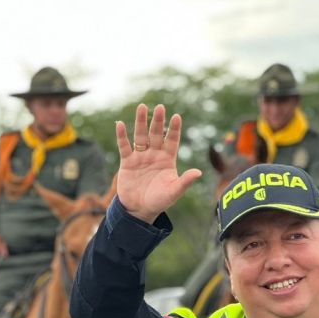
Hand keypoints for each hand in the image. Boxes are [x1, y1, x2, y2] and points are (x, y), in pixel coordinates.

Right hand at [115, 104, 201, 223]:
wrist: (139, 210)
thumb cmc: (159, 201)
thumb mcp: (173, 192)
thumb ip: (185, 182)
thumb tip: (198, 173)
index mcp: (168, 159)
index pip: (172, 140)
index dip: (174, 129)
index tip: (176, 116)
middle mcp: (154, 155)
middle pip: (156, 134)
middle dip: (158, 121)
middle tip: (160, 107)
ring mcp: (140, 157)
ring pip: (141, 136)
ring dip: (141, 122)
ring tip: (141, 107)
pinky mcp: (127, 162)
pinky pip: (124, 146)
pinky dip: (122, 136)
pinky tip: (120, 124)